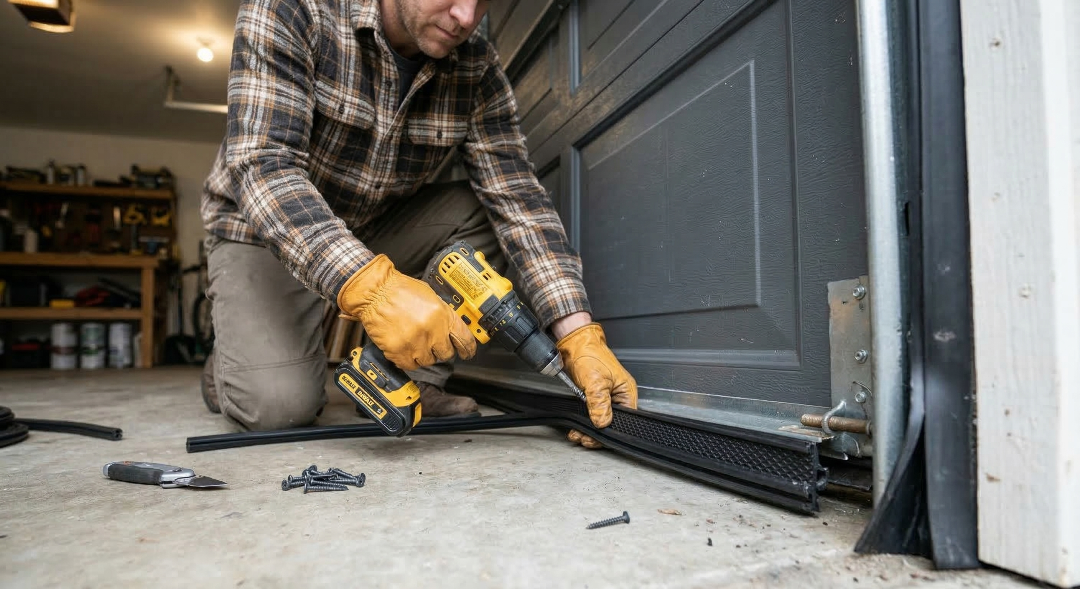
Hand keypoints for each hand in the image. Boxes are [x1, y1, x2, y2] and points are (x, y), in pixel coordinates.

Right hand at [337, 254, 475, 369]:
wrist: (374, 292)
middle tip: (432, 342)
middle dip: (441, 349)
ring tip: (414, 341)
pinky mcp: (398, 351)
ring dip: (423, 354)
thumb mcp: (430, 296)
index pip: (464, 339)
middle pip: (446, 353)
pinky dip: (408, 359)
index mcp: (442, 314)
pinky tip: (405, 347)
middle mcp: (431, 330)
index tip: (466, 353)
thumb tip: (451, 329)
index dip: (467, 349)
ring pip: (428, 361)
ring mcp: (415, 343)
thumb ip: (443, 314)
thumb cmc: (399, 290)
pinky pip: (410, 365)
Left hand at [556, 323, 637, 448]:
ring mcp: (606, 397)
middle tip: (584, 438)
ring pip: (601, 420)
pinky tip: (576, 427)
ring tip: (578, 435)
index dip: (610, 431)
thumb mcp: (596, 380)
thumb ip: (599, 403)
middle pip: (612, 423)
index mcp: (626, 392)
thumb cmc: (590, 354)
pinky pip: (592, 414)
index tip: (595, 438)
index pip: (624, 420)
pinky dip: (584, 422)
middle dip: (597, 433)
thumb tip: (602, 422)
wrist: (575, 343)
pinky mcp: (594, 396)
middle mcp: (618, 396)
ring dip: (588, 429)